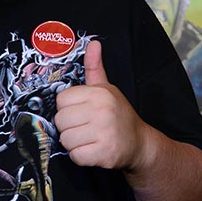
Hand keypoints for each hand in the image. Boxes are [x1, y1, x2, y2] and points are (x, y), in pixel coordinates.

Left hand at [54, 40, 148, 171]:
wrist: (141, 143)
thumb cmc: (118, 115)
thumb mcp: (107, 89)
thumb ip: (95, 68)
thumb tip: (93, 43)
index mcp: (99, 94)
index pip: (61, 100)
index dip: (68, 108)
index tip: (81, 112)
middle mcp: (102, 111)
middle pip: (60, 120)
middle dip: (69, 127)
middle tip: (85, 128)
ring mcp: (104, 133)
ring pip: (65, 139)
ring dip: (74, 143)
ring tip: (89, 138)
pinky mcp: (104, 153)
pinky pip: (75, 156)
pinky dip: (81, 157)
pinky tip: (93, 150)